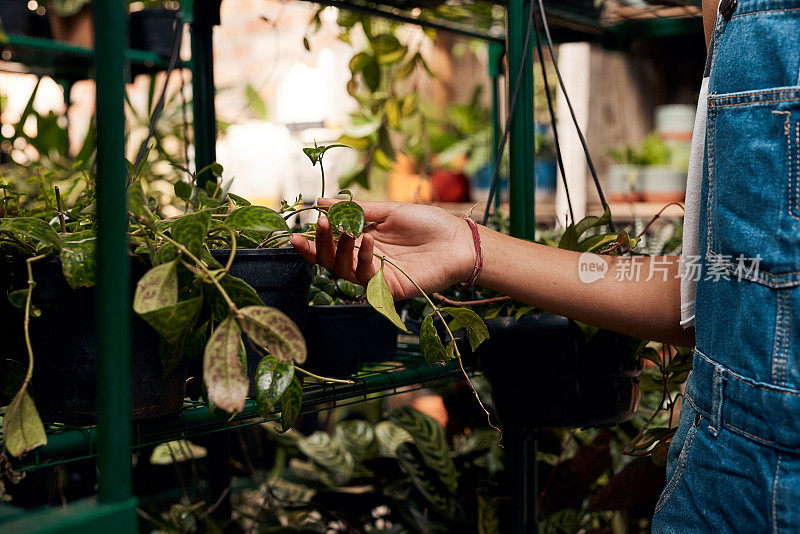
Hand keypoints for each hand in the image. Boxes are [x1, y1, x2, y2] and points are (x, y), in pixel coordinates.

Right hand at [290, 200, 475, 299]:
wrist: (459, 241)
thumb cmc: (428, 224)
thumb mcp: (388, 210)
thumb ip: (355, 210)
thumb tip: (322, 202)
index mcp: (363, 243)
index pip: (330, 247)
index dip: (312, 243)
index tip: (296, 233)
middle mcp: (365, 261)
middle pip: (330, 261)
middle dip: (320, 245)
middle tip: (318, 226)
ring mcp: (376, 276)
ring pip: (343, 270)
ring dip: (339, 249)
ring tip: (344, 229)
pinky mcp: (389, 288)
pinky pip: (366, 276)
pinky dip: (363, 256)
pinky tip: (367, 239)